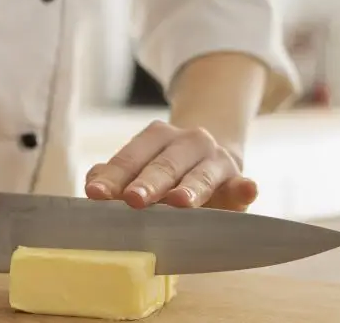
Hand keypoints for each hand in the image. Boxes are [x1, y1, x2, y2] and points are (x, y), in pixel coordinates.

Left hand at [84, 120, 256, 211]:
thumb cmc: (166, 171)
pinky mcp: (237, 179)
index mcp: (155, 137)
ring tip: (180, 202)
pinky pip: (241, 184)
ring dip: (190, 188)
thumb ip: (115, 176)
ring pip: (200, 175)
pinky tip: (246, 190)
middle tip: (133, 200)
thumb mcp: (141, 167)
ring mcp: (214, 159)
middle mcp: (186, 142)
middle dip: (148, 183)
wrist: (212, 160)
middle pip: (163, 165)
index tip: (95, 194)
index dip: (112, 177)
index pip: (129, 159)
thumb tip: (92, 183)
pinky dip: (244, 187)